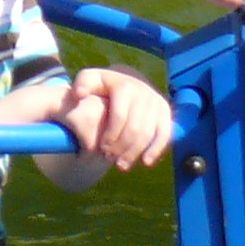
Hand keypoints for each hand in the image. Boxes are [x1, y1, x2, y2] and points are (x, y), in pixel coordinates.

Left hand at [44, 66, 172, 172]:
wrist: (128, 82)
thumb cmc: (104, 86)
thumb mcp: (91, 80)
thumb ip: (82, 84)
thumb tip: (79, 94)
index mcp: (124, 87)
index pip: (119, 117)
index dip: (110, 136)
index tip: (101, 148)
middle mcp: (143, 93)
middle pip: (134, 128)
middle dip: (121, 147)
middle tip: (110, 159)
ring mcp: (156, 102)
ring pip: (148, 134)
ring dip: (135, 152)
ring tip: (121, 165)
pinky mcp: (165, 111)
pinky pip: (165, 133)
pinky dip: (156, 149)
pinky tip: (145, 162)